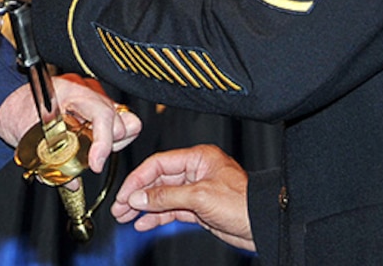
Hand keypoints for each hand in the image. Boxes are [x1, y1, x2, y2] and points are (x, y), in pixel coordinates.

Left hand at [0, 74, 141, 174]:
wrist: (8, 100)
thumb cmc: (16, 110)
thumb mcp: (29, 136)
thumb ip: (51, 161)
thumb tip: (71, 182)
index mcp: (72, 91)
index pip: (103, 115)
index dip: (104, 143)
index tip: (95, 164)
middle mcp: (88, 90)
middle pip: (121, 121)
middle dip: (110, 145)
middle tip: (91, 158)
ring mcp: (94, 95)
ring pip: (125, 122)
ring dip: (112, 142)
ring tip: (92, 151)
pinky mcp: (96, 104)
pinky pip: (116, 122)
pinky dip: (108, 138)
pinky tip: (92, 146)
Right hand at [111, 145, 253, 252]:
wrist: (263, 225)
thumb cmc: (243, 203)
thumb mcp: (200, 196)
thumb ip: (167, 196)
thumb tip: (140, 197)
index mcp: (198, 158)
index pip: (159, 164)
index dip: (139, 178)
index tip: (124, 193)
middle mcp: (196, 172)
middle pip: (158, 181)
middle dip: (138, 194)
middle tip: (120, 207)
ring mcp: (197, 191)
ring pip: (163, 197)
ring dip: (144, 207)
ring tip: (126, 217)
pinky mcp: (199, 209)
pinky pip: (172, 210)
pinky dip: (157, 216)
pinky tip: (144, 223)